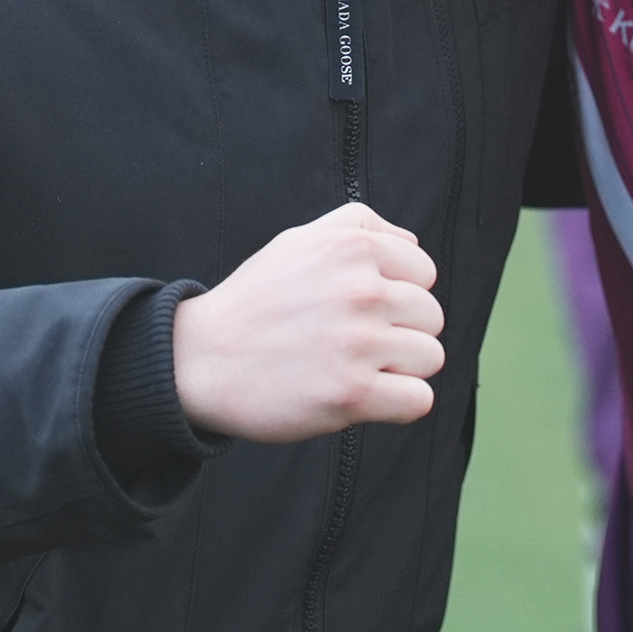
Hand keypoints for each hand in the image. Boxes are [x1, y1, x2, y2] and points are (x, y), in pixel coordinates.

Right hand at [172, 202, 447, 441]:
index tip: (359, 311)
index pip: (424, 273)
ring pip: (430, 357)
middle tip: (353, 343)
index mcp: (352, 249)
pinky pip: (419, 400)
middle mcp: (360, 291)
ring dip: (400, 369)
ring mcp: (357, 344)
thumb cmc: (255, 302)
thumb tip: (413, 246)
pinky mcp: (351, 394)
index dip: (397, 295)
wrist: (201, 359)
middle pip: (431, 317)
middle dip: (401, 332)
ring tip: (356, 368)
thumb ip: (359, 227)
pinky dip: (399, 404)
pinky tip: (365, 397)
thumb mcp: (298, 240)